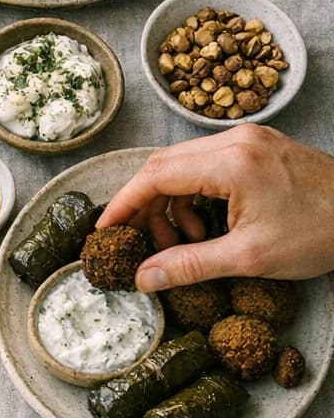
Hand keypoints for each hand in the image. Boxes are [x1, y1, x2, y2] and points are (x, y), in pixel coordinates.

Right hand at [97, 125, 333, 291]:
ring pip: (182, 164)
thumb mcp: (250, 257)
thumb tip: (144, 278)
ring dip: (171, 202)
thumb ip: (190, 265)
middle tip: (140, 241)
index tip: (105, 229)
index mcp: (231, 162)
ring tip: (188, 242)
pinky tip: (209, 226)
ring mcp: (247, 139)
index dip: (123, 204)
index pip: (155, 175)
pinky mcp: (256, 145)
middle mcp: (234, 140)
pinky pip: (206, 164)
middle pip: (162, 164)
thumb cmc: (322, 233)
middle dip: (145, 205)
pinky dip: (195, 194)